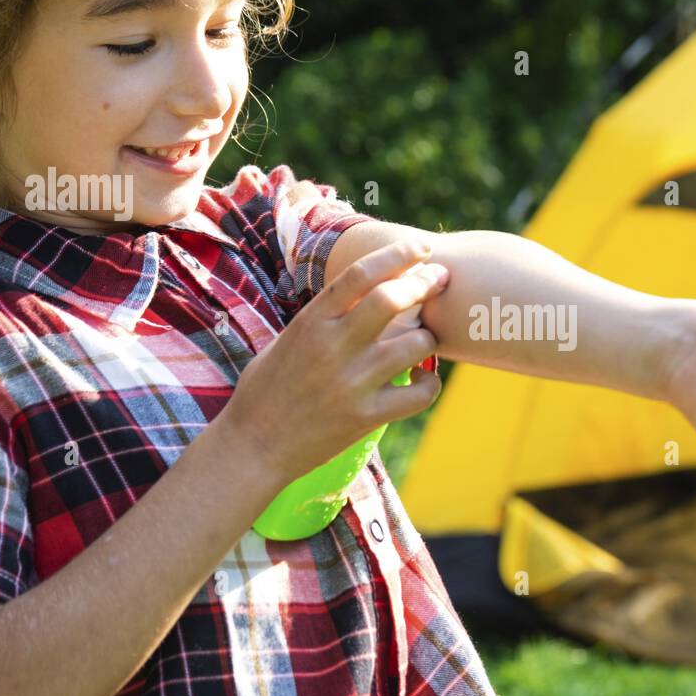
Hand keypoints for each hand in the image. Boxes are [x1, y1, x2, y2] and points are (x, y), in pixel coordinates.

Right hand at [217, 240, 448, 485]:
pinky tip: (424, 381)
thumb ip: (326, 317)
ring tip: (427, 338)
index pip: (359, 274)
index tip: (422, 249)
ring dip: (429, 337)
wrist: (254, 446)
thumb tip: (366, 293)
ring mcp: (352, 383)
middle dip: (424, 283)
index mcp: (311, 322)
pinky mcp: (365, 417)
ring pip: (414, 344)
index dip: (397, 254)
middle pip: (391, 299)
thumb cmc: (268, 390)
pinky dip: (430, 384)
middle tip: (441, 280)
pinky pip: (418, 395)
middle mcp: (332, 347)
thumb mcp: (289, 340)